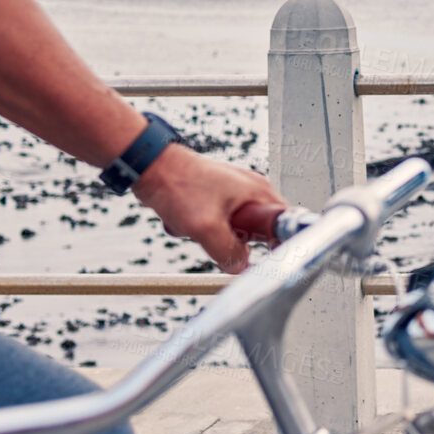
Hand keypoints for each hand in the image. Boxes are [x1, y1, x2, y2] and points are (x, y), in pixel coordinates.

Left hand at [132, 146, 285, 273]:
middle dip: (233, 239)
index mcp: (259, 192)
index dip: (280, 243)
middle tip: (217, 235)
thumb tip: (239, 267)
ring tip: (193, 222)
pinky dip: (196, 226)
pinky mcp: (214, 197)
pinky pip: (213, 223)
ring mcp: (231, 193)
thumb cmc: (178, 185)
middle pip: (255, 231)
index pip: (284, 223)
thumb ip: (227, 252)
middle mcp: (250, 191)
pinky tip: (182, 217)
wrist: (148, 166)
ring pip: (230, 230)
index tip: (268, 258)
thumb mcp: (206, 227)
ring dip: (209, 234)